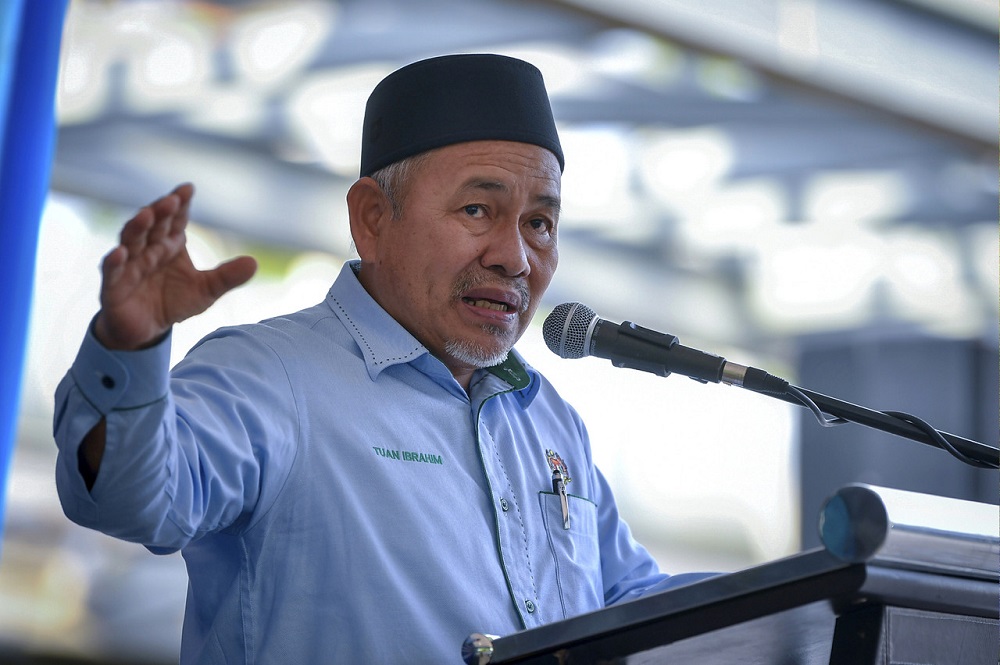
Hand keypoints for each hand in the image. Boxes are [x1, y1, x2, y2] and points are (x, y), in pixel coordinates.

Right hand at [94, 183, 257, 349]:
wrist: (146, 331)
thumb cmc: (174, 302)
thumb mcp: (206, 291)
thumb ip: (227, 277)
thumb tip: (254, 263)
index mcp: (169, 245)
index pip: (175, 220)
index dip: (180, 205)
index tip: (188, 189)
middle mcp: (148, 250)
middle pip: (152, 225)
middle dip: (160, 211)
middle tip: (171, 199)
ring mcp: (128, 265)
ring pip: (130, 241)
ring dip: (137, 227)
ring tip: (146, 215)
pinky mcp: (113, 286)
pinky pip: (112, 271)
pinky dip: (114, 261)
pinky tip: (119, 253)